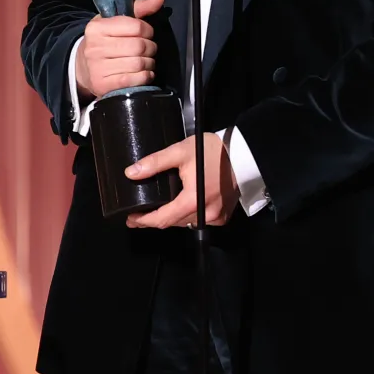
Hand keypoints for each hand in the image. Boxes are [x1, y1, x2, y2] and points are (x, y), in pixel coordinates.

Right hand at [76, 0, 162, 97]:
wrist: (83, 67)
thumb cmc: (106, 41)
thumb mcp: (116, 21)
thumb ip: (138, 8)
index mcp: (97, 28)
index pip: (136, 26)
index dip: (147, 30)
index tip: (146, 33)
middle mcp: (95, 47)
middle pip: (139, 46)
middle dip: (150, 48)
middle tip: (147, 49)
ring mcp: (97, 68)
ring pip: (139, 64)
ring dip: (149, 63)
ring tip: (145, 61)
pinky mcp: (103, 85)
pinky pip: (134, 80)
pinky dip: (145, 77)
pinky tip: (143, 73)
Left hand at [124, 134, 238, 228]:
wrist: (243, 153)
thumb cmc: (213, 151)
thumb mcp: (180, 151)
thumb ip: (155, 163)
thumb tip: (131, 173)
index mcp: (192, 201)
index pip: (162, 219)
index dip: (144, 221)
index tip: (131, 218)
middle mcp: (205, 214)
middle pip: (173, 222)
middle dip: (155, 220)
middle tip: (139, 215)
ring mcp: (216, 217)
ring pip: (186, 222)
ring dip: (172, 218)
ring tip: (158, 211)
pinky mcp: (223, 215)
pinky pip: (200, 220)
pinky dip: (189, 215)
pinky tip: (181, 207)